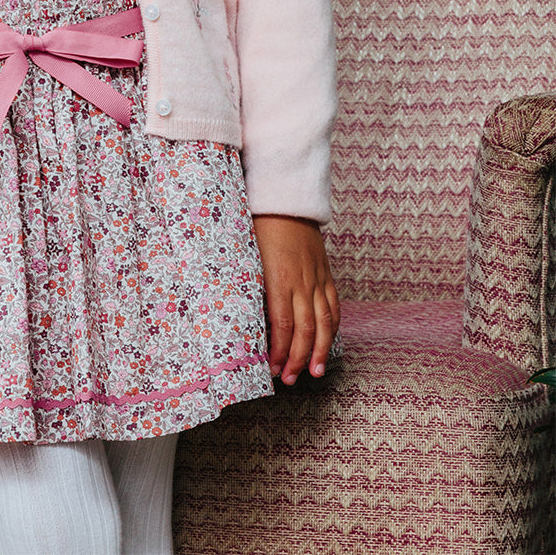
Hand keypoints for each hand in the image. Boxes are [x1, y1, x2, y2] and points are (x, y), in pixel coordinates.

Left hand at [252, 214, 339, 385]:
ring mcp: (317, 278)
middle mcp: (302, 281)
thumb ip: (250, 287)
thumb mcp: (247, 256)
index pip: (282, 324)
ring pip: (324, 321)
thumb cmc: (259, 226)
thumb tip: (244, 319)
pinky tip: (327, 342)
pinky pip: (333, 305)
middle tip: (289, 379)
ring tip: (314, 372)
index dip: (279, 351)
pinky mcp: (326, 273)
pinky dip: (333, 327)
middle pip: (305, 329)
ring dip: (320, 350)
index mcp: (279, 278)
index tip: (273, 369)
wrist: (284, 199)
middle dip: (297, 358)